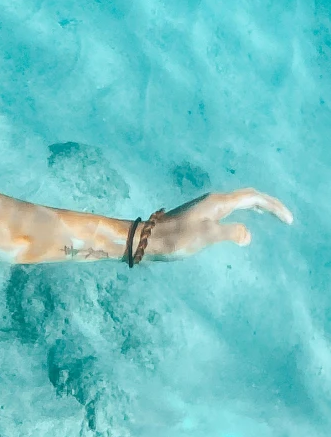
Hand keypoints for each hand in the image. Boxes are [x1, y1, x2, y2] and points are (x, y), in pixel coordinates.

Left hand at [143, 188, 292, 260]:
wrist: (148, 239)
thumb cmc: (175, 239)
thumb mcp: (205, 237)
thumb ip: (230, 233)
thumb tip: (248, 236)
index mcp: (218, 202)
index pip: (254, 198)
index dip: (273, 207)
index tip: (288, 220)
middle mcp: (214, 200)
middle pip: (249, 197)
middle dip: (269, 205)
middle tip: (286, 217)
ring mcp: (206, 206)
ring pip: (239, 201)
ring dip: (258, 206)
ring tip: (272, 214)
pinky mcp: (201, 214)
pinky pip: (230, 208)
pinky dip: (244, 211)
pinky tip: (243, 220)